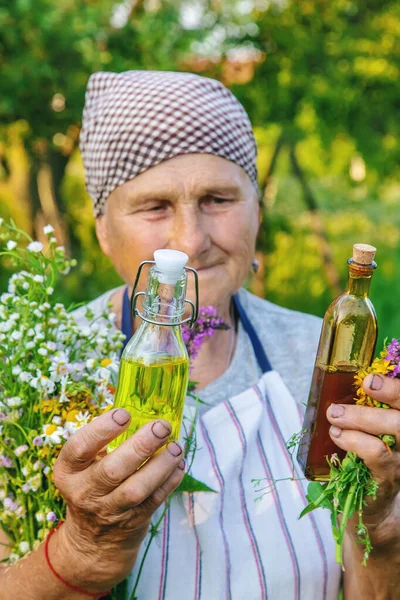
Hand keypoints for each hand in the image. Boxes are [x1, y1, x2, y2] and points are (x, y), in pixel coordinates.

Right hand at [51, 409, 184, 592]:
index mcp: (68, 471)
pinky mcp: (132, 521)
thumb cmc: (92, 485)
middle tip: (161, 426)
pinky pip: (154, 500)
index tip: (125, 413)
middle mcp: (85, 492)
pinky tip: (178, 463)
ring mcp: (109, 510)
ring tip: (176, 446)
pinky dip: (170, 480)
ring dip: (161, 465)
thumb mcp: (84, 466)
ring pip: (136, 489)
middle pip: (112, 470)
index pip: (79, 448)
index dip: (102, 429)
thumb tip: (141, 407)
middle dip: (141, 446)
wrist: (93, 540)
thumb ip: (104, 441)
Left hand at [326, 374, 399, 545]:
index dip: (396, 387)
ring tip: (334, 413)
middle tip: (365, 385)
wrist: (372, 506)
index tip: (371, 379)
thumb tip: (342, 381)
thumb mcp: (371, 430)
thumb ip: (367, 409)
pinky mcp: (388, 476)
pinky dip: (354, 439)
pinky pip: (376, 452)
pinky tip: (337, 435)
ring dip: (361, 416)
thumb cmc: (368, 458)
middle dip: (389, 393)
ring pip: (394, 427)